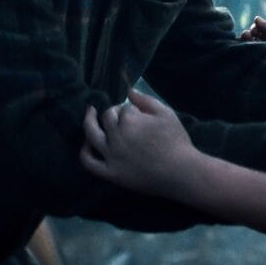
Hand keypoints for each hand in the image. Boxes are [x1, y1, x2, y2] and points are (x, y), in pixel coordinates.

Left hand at [80, 89, 195, 195]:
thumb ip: (146, 100)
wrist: (181, 172)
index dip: (130, 108)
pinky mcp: (110, 173)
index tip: (138, 113)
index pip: (123, 108)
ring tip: (89, 114)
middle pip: (107, 117)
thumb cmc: (176, 141)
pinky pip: (89, 162)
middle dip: (114, 113)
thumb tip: (129, 91)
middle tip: (122, 116)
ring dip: (89, 121)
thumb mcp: (166, 113)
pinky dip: (84, 151)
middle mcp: (116, 136)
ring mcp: (111, 155)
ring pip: (92, 134)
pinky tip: (87, 143)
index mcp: (130, 119)